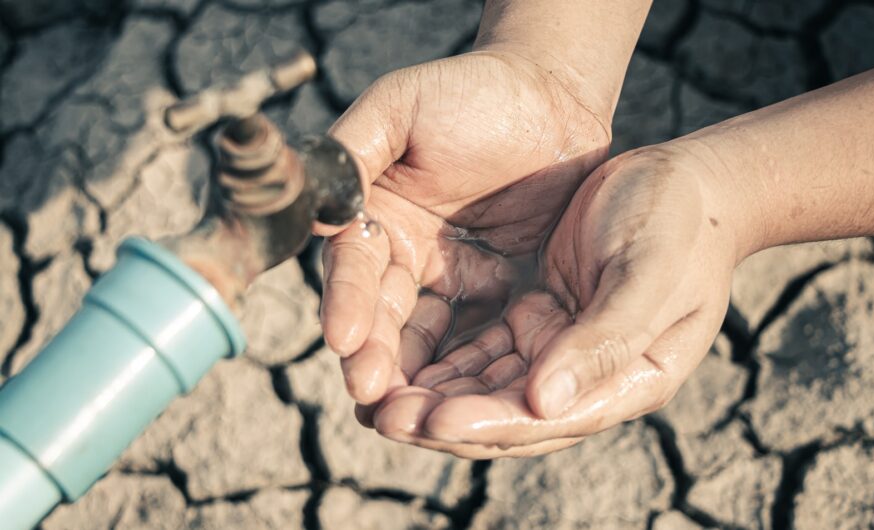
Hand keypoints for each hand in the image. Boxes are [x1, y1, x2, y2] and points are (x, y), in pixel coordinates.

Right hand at [321, 49, 610, 405]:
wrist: (552, 96)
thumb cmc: (471, 92)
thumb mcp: (400, 109)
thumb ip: (353, 151)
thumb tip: (311, 208)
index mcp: (372, 217)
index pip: (351, 269)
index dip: (346, 303)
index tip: (344, 339)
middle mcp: (403, 257)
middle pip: (382, 317)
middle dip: (374, 358)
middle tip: (372, 399)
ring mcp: (450, 280)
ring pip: (426, 340)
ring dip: (415, 379)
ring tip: (409, 420)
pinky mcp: (497, 295)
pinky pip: (480, 338)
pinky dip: (468, 371)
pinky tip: (464, 403)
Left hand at [370, 144, 741, 457]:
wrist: (687, 181)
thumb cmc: (679, 223)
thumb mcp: (649, 275)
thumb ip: (603, 340)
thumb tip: (543, 402)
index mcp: (628, 380)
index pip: (547, 420)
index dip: (486, 423)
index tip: (429, 418)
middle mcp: (589, 377)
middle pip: (506, 415)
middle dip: (443, 418)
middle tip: (380, 415)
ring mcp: (561, 350)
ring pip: (487, 387)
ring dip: (434, 395)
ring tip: (374, 396)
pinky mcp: (539, 317)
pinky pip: (484, 349)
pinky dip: (445, 359)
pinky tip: (399, 359)